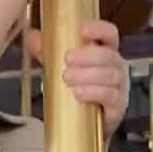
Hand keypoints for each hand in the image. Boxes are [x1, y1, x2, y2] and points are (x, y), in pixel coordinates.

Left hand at [25, 20, 129, 134]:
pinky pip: (110, 96)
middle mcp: (116, 66)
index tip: (81, 29)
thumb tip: (32, 37)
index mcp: (106, 50)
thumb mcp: (58, 64)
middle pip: (109, 55)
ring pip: (109, 75)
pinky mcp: (118, 106)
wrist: (84, 122)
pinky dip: (93, 93)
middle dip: (87, 56)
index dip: (98, 29)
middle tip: (66, 59)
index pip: (109, 33)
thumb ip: (46, 49)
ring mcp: (120, 86)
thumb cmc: (76, 86)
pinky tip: (78, 94)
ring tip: (67, 78)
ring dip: (88, 75)